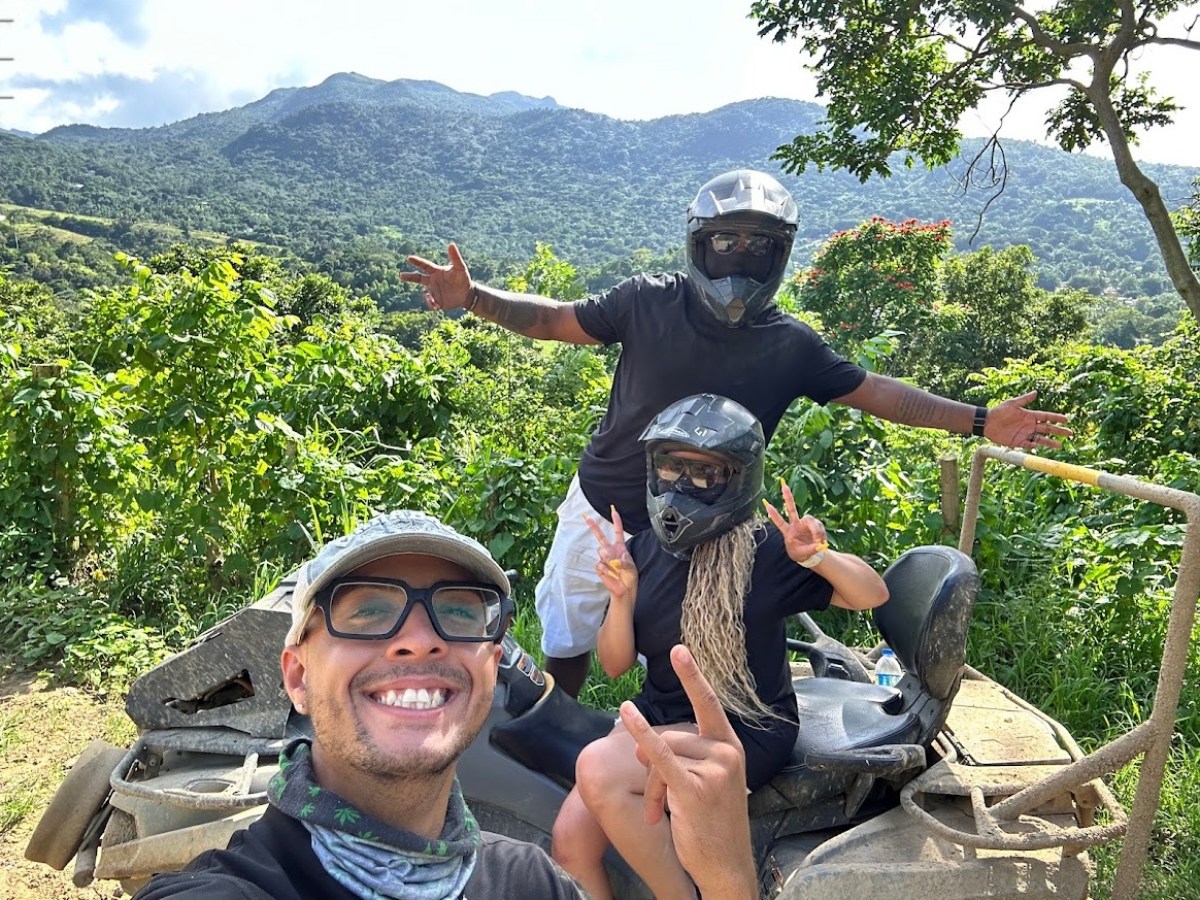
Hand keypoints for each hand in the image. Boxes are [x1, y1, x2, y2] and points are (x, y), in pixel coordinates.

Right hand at [399, 242, 473, 310]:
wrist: (467, 293)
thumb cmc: (463, 278)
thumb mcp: (460, 268)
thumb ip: (455, 257)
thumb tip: (451, 244)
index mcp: (436, 271)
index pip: (424, 265)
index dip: (417, 261)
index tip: (409, 258)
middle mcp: (432, 280)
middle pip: (418, 278)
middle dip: (409, 277)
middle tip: (401, 275)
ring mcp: (433, 291)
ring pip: (425, 293)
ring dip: (428, 297)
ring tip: (434, 302)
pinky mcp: (436, 300)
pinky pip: (431, 303)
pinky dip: (432, 305)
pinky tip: (436, 307)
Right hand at [585, 507, 635, 605]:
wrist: (624, 590)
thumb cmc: (629, 577)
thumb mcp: (631, 567)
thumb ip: (623, 561)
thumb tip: (613, 560)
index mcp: (621, 548)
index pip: (618, 532)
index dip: (616, 521)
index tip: (613, 510)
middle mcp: (611, 551)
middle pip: (601, 537)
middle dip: (593, 527)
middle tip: (586, 517)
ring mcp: (604, 559)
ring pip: (602, 552)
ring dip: (609, 559)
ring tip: (617, 569)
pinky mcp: (600, 568)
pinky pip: (600, 564)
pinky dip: (607, 569)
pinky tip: (611, 574)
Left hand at [619, 646, 756, 898]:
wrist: (725, 866)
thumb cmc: (713, 824)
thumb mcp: (706, 781)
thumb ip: (682, 755)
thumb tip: (643, 741)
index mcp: (731, 747)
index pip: (709, 704)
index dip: (692, 676)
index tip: (678, 649)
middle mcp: (726, 753)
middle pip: (673, 737)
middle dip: (653, 767)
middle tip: (655, 802)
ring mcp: (714, 771)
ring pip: (662, 755)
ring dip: (651, 788)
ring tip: (657, 813)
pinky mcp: (695, 789)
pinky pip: (661, 757)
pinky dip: (642, 735)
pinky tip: (628, 715)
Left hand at [762, 481, 827, 565]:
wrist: (810, 554)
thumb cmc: (801, 553)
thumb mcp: (803, 553)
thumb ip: (810, 548)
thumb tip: (819, 544)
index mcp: (788, 532)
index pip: (779, 522)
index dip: (773, 514)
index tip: (765, 503)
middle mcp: (796, 524)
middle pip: (791, 509)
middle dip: (788, 497)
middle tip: (783, 485)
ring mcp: (805, 523)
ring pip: (811, 521)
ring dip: (816, 531)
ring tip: (818, 541)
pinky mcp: (815, 525)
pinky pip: (819, 527)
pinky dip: (821, 534)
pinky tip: (821, 541)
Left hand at [984, 391, 1071, 449]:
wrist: (987, 422)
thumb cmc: (999, 411)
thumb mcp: (1012, 404)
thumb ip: (1024, 400)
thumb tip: (1036, 392)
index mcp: (1030, 416)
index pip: (1046, 417)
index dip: (1056, 418)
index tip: (1066, 419)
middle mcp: (1029, 426)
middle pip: (1047, 429)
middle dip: (1058, 431)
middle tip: (1070, 433)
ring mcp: (1025, 434)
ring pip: (1041, 439)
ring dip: (1050, 442)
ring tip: (1060, 445)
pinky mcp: (1018, 442)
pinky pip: (1028, 445)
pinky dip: (1033, 445)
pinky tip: (1038, 446)